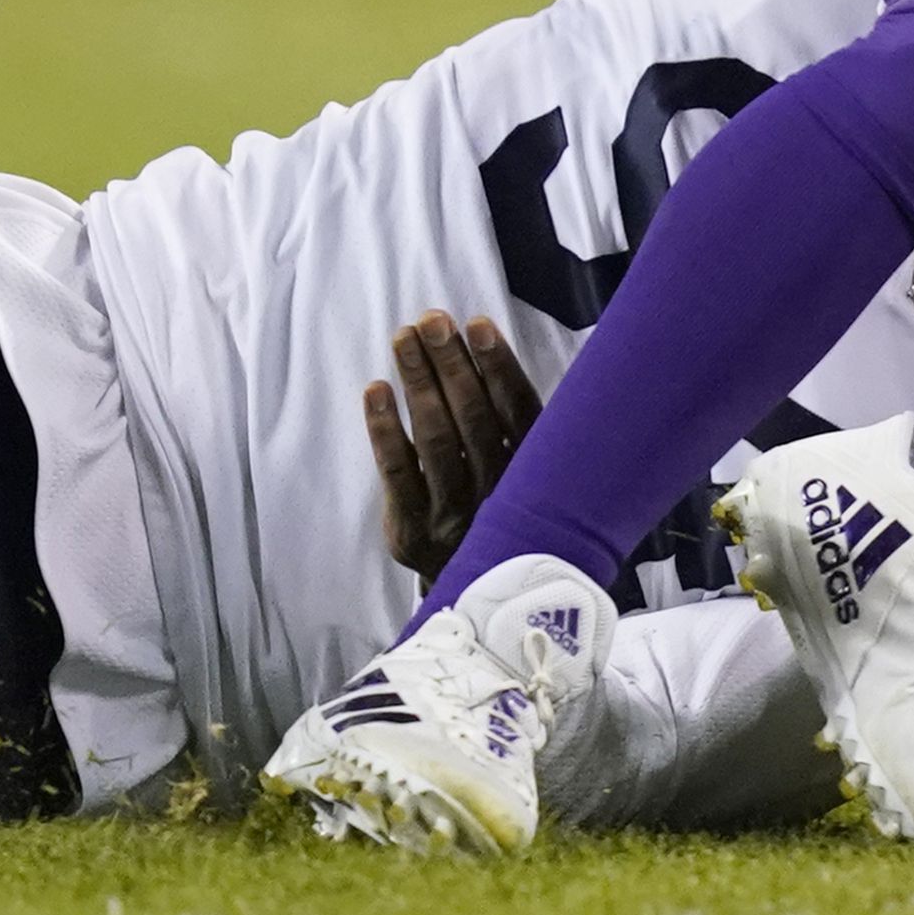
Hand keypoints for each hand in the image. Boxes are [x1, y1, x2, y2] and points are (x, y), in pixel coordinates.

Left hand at [365, 308, 540, 578]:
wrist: (477, 594)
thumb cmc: (503, 508)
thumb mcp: (532, 474)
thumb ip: (521, 423)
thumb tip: (492, 344)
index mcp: (536, 474)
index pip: (519, 411)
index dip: (498, 366)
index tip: (477, 324)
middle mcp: (499, 495)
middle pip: (472, 418)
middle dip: (450, 363)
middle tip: (431, 320)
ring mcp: (454, 515)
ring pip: (435, 439)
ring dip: (419, 382)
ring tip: (405, 338)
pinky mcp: (413, 530)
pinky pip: (397, 472)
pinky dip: (384, 428)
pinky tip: (376, 389)